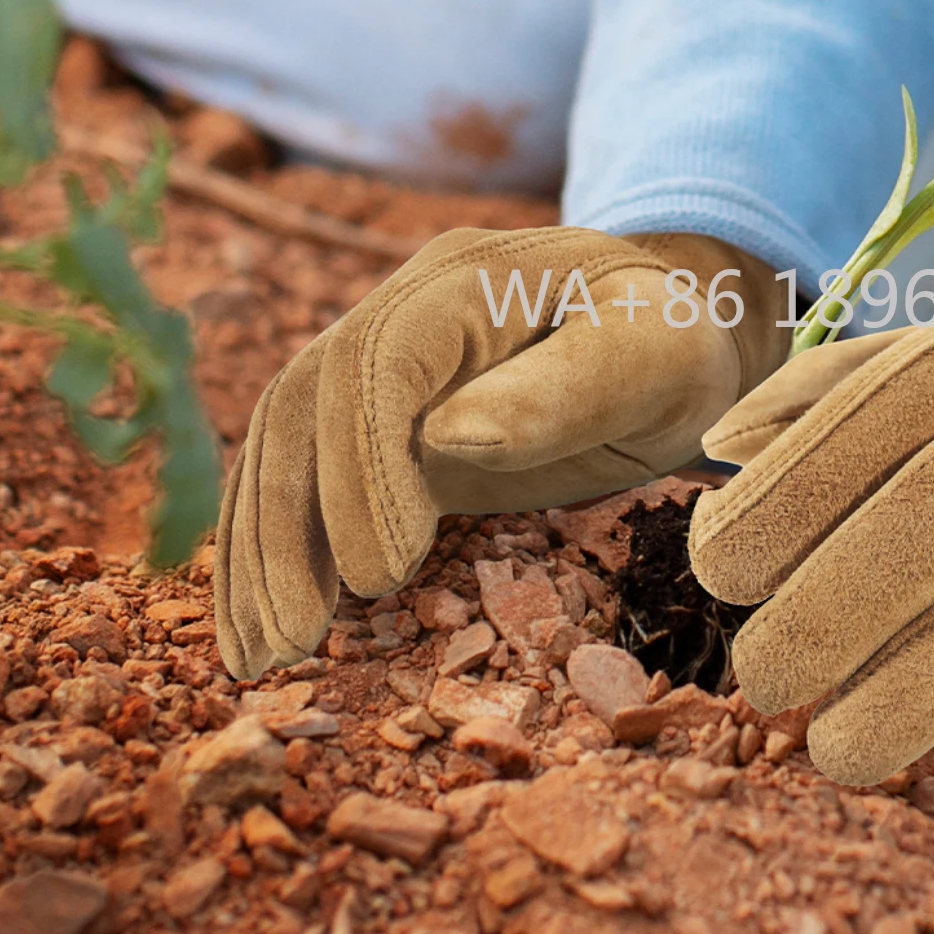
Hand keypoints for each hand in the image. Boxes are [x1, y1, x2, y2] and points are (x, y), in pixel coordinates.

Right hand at [214, 228, 781, 678]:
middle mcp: (400, 307)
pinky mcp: (372, 417)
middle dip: (291, 527)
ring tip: (261, 655)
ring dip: (261, 550)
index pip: (378, 362)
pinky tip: (262, 624)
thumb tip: (447, 435)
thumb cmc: (673, 345)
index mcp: (468, 279)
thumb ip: (565, 389)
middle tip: (296, 639)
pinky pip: (298, 473)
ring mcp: (376, 358)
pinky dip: (272, 547)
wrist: (664, 326)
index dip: (361, 466)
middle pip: (305, 405)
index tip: (380, 572)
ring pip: (282, 444)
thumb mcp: (656, 359)